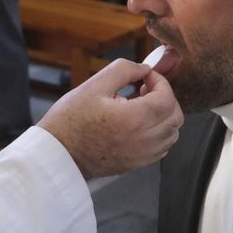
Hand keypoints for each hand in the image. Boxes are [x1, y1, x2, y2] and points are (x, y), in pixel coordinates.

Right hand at [37, 59, 183, 179]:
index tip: (146, 76)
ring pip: (172, 134)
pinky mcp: (136, 164)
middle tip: (146, 89)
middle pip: (176, 117)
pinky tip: (140, 124)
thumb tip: (145, 68)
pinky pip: (162, 148)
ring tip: (143, 106)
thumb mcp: (94, 85)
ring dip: (164, 116)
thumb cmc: (70, 120)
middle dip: (166, 98)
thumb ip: (124, 70)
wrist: (57, 154)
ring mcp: (141, 155)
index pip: (167, 98)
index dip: (161, 82)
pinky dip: (159, 133)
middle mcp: (143, 140)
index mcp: (133, 119)